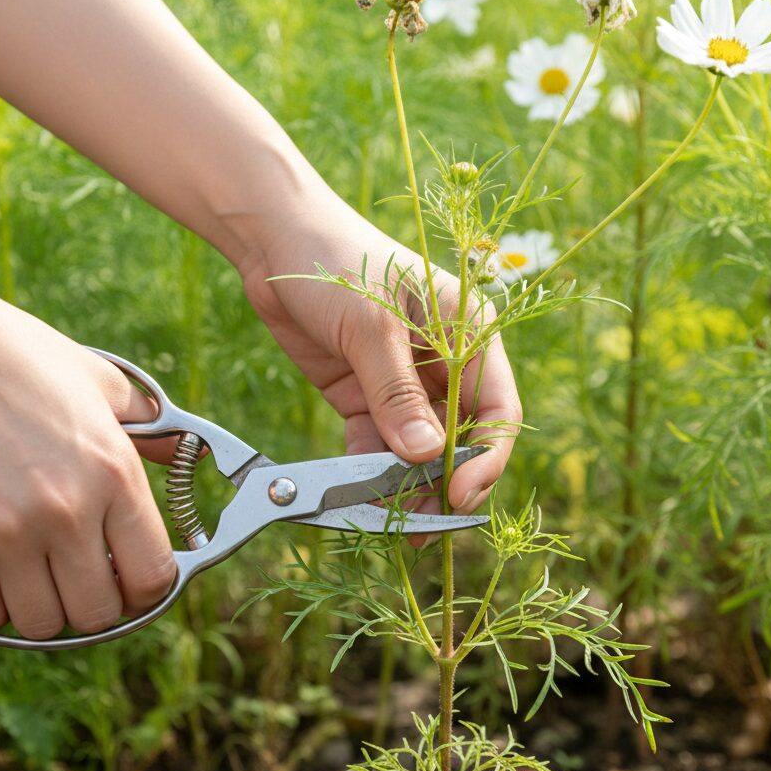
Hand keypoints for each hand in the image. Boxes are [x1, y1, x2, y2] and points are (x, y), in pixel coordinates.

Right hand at [0, 293, 176, 639]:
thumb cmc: (28, 364)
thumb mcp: (107, 387)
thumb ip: (152, 431)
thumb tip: (186, 457)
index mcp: (115, 475)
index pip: (154, 577)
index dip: (147, 589)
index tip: (130, 580)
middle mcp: (67, 511)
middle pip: (99, 614)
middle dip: (97, 606)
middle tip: (81, 580)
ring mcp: (6, 531)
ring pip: (42, 624)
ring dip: (44, 609)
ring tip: (36, 576)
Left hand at [240, 197, 521, 514]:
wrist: (273, 242)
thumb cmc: (337, 261)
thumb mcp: (371, 326)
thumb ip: (396, 393)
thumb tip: (426, 456)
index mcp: (469, 334)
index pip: (496, 410)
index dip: (486, 458)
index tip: (461, 495)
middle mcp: (444, 363)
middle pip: (460, 439)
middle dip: (446, 483)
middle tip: (427, 527)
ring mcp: (402, 383)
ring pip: (417, 450)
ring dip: (408, 486)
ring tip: (394, 523)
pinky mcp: (363, 396)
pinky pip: (375, 445)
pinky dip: (370, 472)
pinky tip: (363, 497)